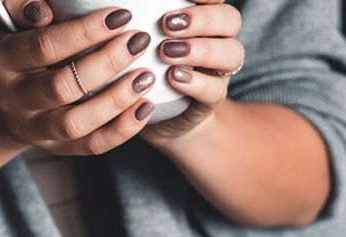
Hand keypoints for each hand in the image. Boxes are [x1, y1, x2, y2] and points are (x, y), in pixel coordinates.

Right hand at [0, 2, 157, 154]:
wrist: (4, 97)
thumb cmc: (19, 45)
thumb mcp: (14, 21)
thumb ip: (25, 7)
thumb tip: (46, 10)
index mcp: (2, 61)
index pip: (44, 47)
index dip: (83, 32)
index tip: (121, 16)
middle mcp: (13, 99)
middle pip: (61, 88)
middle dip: (105, 64)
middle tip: (138, 42)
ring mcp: (34, 128)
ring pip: (75, 124)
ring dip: (115, 101)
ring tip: (145, 77)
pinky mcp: (56, 148)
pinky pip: (91, 146)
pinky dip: (121, 130)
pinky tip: (144, 107)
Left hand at [140, 0, 243, 146]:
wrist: (157, 114)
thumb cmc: (144, 66)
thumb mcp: (138, 43)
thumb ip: (138, 21)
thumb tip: (114, 11)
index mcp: (203, 19)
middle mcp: (218, 40)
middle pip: (229, 20)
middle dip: (201, 19)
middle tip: (166, 24)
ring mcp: (218, 70)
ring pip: (231, 53)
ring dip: (200, 50)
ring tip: (167, 52)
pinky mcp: (212, 99)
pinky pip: (216, 89)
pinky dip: (196, 82)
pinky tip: (174, 77)